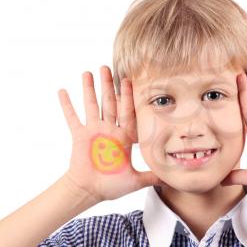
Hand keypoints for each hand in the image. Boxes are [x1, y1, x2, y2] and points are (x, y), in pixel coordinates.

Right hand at [57, 65, 162, 201]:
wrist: (89, 191)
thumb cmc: (111, 186)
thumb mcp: (135, 180)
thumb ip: (152, 177)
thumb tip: (171, 179)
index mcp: (123, 137)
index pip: (128, 113)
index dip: (129, 97)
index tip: (130, 80)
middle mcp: (109, 130)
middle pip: (110, 103)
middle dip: (109, 86)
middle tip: (108, 67)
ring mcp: (93, 131)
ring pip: (91, 105)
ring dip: (89, 89)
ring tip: (88, 72)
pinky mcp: (79, 135)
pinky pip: (72, 118)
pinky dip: (66, 105)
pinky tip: (63, 91)